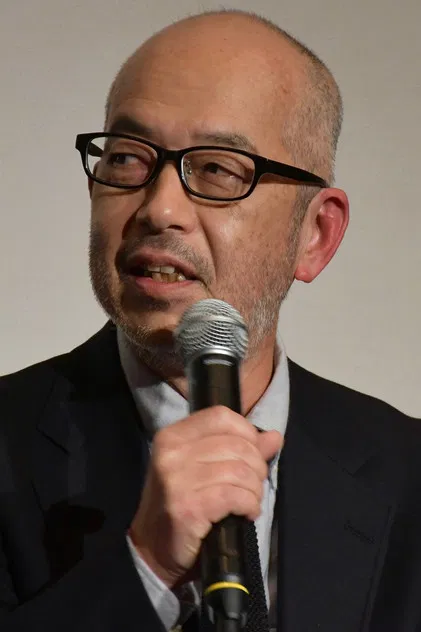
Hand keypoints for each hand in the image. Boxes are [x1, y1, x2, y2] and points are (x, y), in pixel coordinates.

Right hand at [128, 406, 282, 587]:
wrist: (153, 551)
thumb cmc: (182, 505)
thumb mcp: (204, 469)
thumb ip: (239, 449)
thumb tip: (275, 437)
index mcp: (173, 436)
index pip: (221, 416)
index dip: (246, 432)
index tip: (252, 454)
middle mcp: (171, 452)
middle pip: (236, 444)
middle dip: (256, 466)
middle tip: (252, 485)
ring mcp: (176, 480)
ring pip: (239, 471)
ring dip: (254, 489)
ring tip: (249, 501)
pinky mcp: (187, 507)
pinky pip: (234, 496)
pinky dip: (249, 505)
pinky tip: (247, 513)